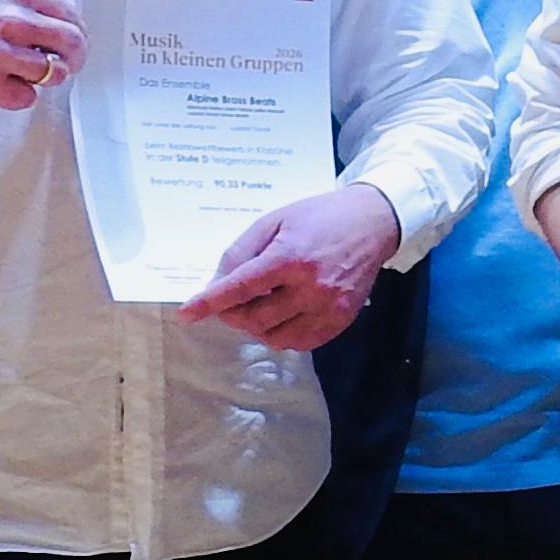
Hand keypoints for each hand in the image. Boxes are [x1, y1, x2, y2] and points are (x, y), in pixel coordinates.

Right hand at [0, 0, 83, 107]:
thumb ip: (24, 4)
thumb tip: (61, 24)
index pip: (69, 14)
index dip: (78, 32)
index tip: (76, 41)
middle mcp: (12, 20)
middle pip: (72, 43)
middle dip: (76, 57)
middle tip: (68, 64)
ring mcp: (0, 53)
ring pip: (54, 73)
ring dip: (48, 77)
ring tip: (26, 72)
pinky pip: (26, 98)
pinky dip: (20, 95)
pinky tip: (2, 83)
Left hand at [181, 180, 401, 348]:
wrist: (372, 223)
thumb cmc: (319, 216)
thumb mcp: (274, 220)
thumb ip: (242, 252)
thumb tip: (218, 283)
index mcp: (290, 257)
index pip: (240, 288)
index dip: (209, 303)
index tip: (186, 314)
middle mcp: (310, 287)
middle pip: (254, 318)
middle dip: (232, 314)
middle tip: (229, 303)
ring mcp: (328, 307)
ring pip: (275, 336)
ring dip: (256, 327)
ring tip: (259, 306)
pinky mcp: (342, 320)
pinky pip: (301, 343)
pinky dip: (282, 335)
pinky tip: (281, 316)